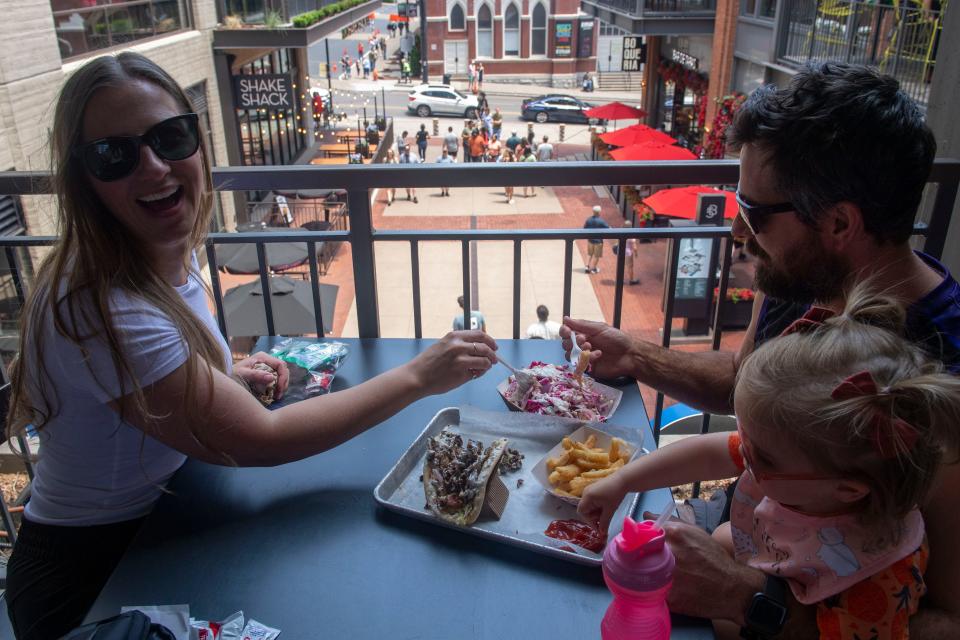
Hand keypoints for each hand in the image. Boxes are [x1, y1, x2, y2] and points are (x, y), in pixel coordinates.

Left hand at [234, 352, 289, 400]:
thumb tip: (272, 377)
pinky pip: (277, 379)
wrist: (227, 377)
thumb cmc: (233, 374)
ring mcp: (267, 366)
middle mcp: (267, 360)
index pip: (280, 364)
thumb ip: (256, 375)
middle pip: (283, 370)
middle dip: (283, 382)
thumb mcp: (242, 374)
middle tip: (279, 395)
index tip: (279, 388)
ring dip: (282, 386)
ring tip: (277, 396)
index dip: (283, 376)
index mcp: (262, 357)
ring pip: (281, 375)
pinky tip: (274, 394)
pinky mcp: (266, 373)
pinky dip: (277, 387)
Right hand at [408, 330, 497, 395]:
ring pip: (485, 360)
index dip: (490, 340)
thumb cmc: (428, 363)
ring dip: (488, 364)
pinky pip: (478, 371)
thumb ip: (459, 344)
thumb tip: (478, 347)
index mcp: (454, 336)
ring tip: (485, 367)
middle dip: (493, 353)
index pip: (479, 334)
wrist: (417, 376)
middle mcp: (458, 346)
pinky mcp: (462, 373)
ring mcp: (461, 359)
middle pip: (485, 346)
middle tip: (494, 359)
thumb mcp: (442, 345)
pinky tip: (476, 374)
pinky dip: (481, 373)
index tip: (493, 346)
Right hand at [560, 318, 635, 379]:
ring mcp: (584, 357)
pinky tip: (598, 355)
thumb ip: (581, 324)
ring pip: (570, 356)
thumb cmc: (617, 339)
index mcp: (584, 334)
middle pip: (566, 345)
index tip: (567, 331)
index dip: (564, 332)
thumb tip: (565, 318)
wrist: (629, 354)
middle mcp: (582, 346)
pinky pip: (580, 365)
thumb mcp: (599, 328)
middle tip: (583, 339)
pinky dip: (587, 359)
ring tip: (590, 347)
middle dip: (572, 342)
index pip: (567, 333)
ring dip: (579, 350)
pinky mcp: (588, 368)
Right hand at [578, 473, 626, 532]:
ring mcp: (590, 490)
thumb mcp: (610, 510)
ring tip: (608, 513)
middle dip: (594, 517)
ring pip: (590, 506)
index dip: (589, 521)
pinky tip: (607, 508)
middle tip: (605, 520)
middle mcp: (586, 493)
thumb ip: (604, 522)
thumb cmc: (616, 494)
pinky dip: (599, 507)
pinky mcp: (595, 490)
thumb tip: (601, 534)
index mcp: (587, 497)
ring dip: (598, 512)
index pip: (582, 512)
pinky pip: (593, 502)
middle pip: (585, 510)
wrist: (624, 480)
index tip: (599, 527)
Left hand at [642, 516, 761, 621]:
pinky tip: (658, 590)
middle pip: (636, 552)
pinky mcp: (668, 597)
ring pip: (639, 574)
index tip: (635, 544)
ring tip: (649, 577)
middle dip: (636, 557)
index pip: (639, 532)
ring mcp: (667, 576)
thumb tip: (645, 515)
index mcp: (673, 534)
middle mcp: (668, 553)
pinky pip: (650, 593)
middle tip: (642, 562)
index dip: (635, 539)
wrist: (732, 588)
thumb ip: (669, 522)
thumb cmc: (713, 558)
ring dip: (640, 575)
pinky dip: (651, 591)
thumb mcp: (695, 532)